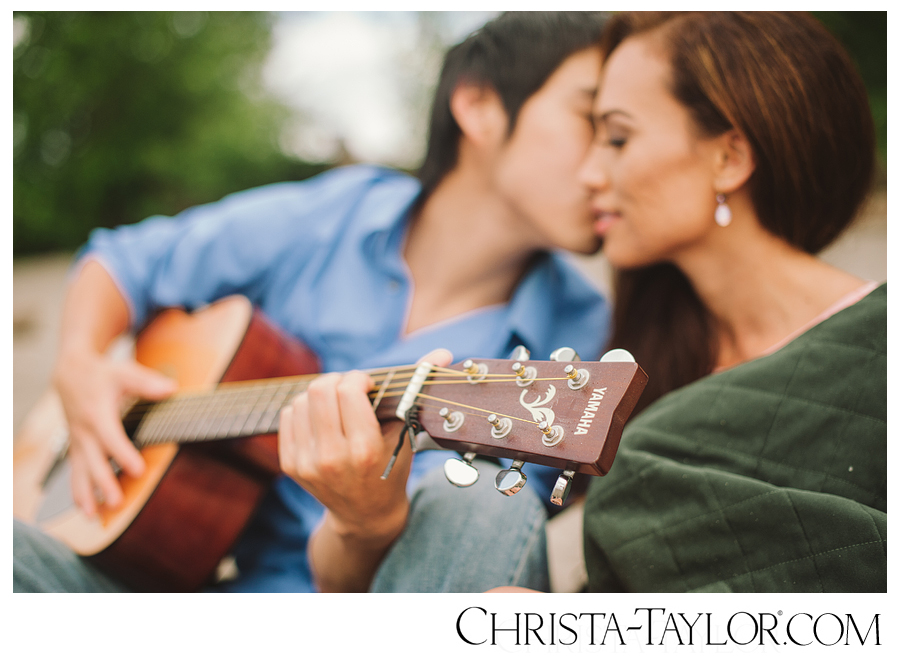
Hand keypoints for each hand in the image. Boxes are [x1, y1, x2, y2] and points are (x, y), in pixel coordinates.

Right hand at [53, 349, 176, 515]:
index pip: (110, 438)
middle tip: (115, 503)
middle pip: (92, 462)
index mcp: (97, 414)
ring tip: (93, 517)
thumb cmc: (103, 375)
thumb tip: (171, 389)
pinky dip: (77, 493)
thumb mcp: (124, 372)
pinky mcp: (75, 449)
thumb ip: (146, 383)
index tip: (137, 470)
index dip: (123, 454)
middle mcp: (84, 432)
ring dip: (85, 496)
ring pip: (79, 473)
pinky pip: (74, 474)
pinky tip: (86, 512)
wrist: (70, 374)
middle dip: (103, 483)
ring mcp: (77, 442)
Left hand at [278, 349, 453, 541]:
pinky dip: (304, 409)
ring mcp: (307, 463)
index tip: (368, 384)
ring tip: (336, 405)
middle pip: (320, 390)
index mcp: (364, 450)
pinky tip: (322, 419)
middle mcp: (332, 458)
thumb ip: (420, 388)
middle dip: (338, 380)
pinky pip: (288, 415)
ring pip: (301, 400)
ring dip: (320, 395)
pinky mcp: (291, 465)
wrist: (365, 515)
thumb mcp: (407, 433)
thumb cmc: (392, 469)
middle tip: (350, 389)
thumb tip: (442, 352)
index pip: (348, 391)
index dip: (359, 378)